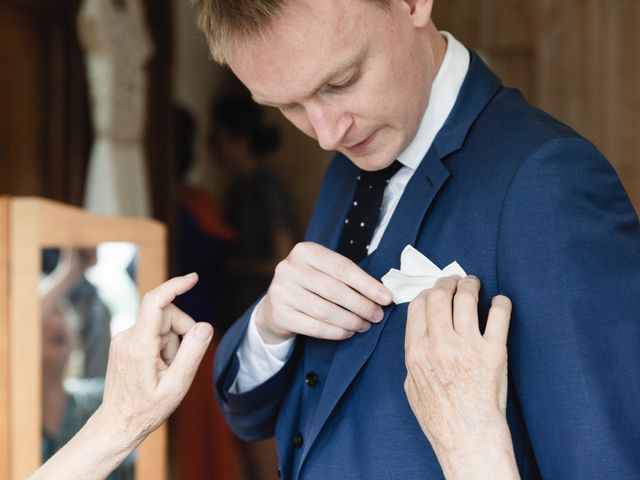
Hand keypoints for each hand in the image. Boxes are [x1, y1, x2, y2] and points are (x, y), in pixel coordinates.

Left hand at [97, 273, 212, 445]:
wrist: (118, 424)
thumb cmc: (147, 409)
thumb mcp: (177, 385)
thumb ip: (192, 353)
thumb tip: (205, 326)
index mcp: (139, 345)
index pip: (155, 302)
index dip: (175, 286)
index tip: (194, 278)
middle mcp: (127, 337)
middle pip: (166, 315)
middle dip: (182, 332)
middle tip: (181, 362)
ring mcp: (123, 339)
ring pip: (161, 325)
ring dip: (172, 344)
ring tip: (167, 371)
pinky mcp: (125, 343)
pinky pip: (153, 333)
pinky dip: (163, 347)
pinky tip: (159, 368)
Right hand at [255, 242, 392, 343]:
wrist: (276, 304)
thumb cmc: (310, 285)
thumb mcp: (323, 270)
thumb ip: (347, 276)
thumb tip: (383, 293)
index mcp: (305, 251)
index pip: (343, 268)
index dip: (368, 284)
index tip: (386, 298)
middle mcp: (290, 268)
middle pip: (335, 290)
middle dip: (362, 305)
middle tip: (377, 316)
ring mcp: (281, 291)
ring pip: (326, 311)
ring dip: (351, 321)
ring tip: (364, 325)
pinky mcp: (279, 314)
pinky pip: (315, 327)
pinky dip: (336, 332)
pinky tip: (347, 332)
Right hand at [404, 276, 517, 478]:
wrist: (468, 437)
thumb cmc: (440, 418)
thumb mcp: (411, 386)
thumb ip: (414, 358)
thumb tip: (420, 337)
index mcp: (417, 351)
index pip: (418, 306)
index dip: (427, 293)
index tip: (434, 292)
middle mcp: (440, 344)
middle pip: (439, 296)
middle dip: (447, 282)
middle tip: (455, 281)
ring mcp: (467, 347)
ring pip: (466, 298)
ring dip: (470, 284)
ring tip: (474, 283)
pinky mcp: (494, 352)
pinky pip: (499, 315)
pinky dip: (501, 303)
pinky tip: (500, 302)